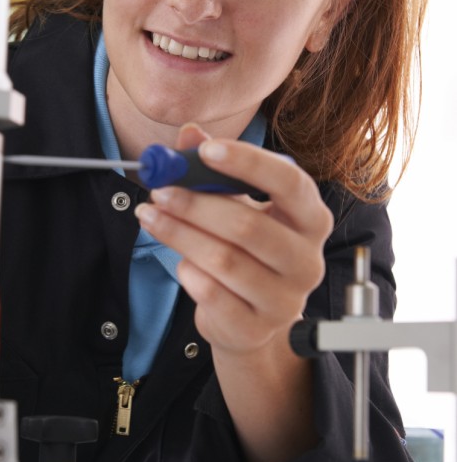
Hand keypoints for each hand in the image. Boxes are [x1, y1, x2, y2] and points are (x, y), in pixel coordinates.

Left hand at [134, 123, 331, 355]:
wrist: (250, 320)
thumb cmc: (246, 252)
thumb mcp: (236, 205)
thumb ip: (213, 169)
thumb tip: (188, 133)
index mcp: (311, 219)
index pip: (289, 182)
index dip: (248, 163)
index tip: (205, 150)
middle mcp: (307, 260)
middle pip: (248, 226)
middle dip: (196, 205)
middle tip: (159, 190)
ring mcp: (286, 299)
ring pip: (224, 261)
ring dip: (179, 235)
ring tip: (151, 217)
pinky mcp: (257, 328)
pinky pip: (212, 295)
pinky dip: (189, 274)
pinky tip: (181, 264)